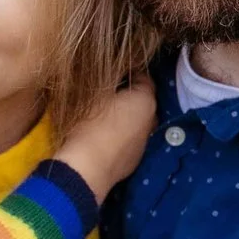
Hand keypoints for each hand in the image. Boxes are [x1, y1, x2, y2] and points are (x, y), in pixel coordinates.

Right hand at [52, 77, 159, 199]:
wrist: (87, 168)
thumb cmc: (91, 123)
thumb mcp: (95, 92)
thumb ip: (109, 78)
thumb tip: (114, 71)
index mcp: (146, 101)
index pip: (144, 78)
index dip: (129, 72)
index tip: (114, 72)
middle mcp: (151, 122)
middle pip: (143, 102)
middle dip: (129, 96)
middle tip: (108, 93)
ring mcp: (143, 144)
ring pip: (137, 123)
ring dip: (125, 117)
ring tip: (104, 115)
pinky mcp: (133, 161)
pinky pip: (129, 140)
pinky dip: (120, 135)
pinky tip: (104, 136)